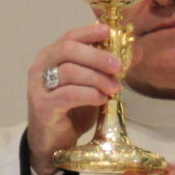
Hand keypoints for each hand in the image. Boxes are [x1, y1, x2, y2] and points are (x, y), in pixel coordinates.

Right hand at [27, 24, 122, 174]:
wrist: (52, 143)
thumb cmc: (71, 111)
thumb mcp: (93, 87)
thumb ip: (109, 70)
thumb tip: (136, 53)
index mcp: (51, 56)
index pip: (69, 37)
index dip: (89, 32)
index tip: (108, 32)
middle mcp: (41, 66)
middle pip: (68, 50)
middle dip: (97, 56)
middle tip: (118, 66)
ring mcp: (38, 86)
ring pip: (69, 71)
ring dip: (97, 78)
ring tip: (114, 89)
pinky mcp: (42, 106)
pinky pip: (68, 94)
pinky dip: (89, 94)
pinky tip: (101, 99)